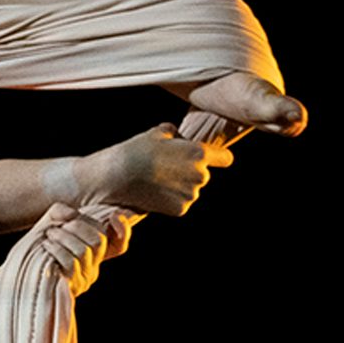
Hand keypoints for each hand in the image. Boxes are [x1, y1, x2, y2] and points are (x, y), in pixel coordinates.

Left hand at [7, 203, 137, 296]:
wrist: (17, 272)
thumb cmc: (36, 247)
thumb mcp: (50, 224)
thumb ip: (62, 212)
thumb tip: (71, 215)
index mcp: (93, 253)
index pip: (119, 245)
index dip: (123, 230)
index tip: (113, 216)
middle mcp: (92, 267)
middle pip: (99, 241)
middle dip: (78, 227)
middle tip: (59, 226)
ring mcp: (82, 278)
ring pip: (83, 252)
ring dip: (64, 237)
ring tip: (49, 234)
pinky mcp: (69, 286)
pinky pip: (69, 263)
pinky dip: (57, 248)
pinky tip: (46, 245)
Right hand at [75, 123, 232, 215]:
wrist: (118, 176)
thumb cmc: (137, 150)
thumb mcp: (156, 132)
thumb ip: (174, 134)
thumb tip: (176, 136)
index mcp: (199, 153)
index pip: (225, 158)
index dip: (218, 158)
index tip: (213, 158)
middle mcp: (200, 175)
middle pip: (203, 174)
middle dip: (189, 172)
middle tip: (166, 168)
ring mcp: (191, 194)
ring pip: (190, 190)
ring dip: (179, 186)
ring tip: (157, 180)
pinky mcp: (180, 210)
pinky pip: (180, 203)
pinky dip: (170, 200)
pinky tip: (154, 192)